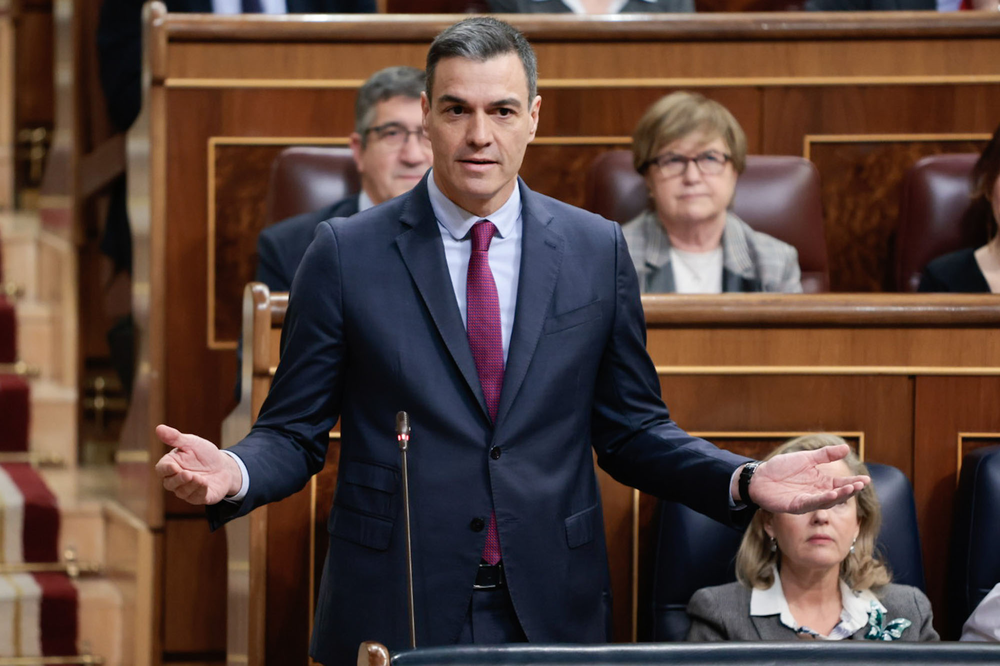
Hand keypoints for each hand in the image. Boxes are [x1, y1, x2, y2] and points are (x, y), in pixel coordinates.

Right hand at [154, 424, 241, 504]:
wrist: (224, 466)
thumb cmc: (204, 454)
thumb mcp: (191, 442)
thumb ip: (175, 437)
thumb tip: (158, 428)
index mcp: (171, 465)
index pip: (161, 469)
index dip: (166, 469)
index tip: (173, 466)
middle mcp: (175, 480)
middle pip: (169, 484)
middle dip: (178, 479)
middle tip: (187, 474)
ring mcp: (186, 490)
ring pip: (182, 492)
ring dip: (190, 485)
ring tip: (200, 478)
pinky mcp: (198, 497)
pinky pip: (195, 498)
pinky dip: (200, 491)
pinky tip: (205, 484)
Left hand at [745, 443, 869, 513]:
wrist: (760, 476)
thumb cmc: (782, 468)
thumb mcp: (806, 458)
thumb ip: (825, 455)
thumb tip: (847, 448)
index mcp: (820, 482)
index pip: (841, 483)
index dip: (853, 482)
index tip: (866, 480)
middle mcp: (816, 493)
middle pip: (837, 493)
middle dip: (850, 490)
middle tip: (862, 484)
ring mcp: (807, 501)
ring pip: (826, 500)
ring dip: (839, 495)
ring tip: (850, 489)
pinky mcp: (795, 506)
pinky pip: (811, 503)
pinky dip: (821, 499)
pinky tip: (831, 494)